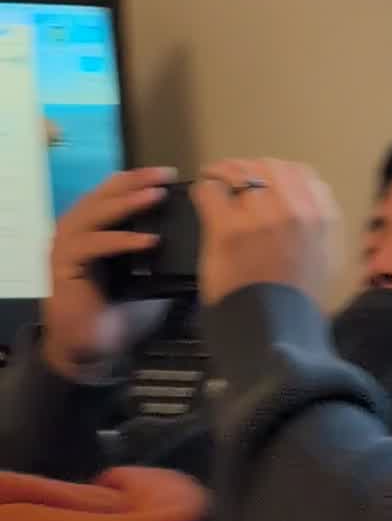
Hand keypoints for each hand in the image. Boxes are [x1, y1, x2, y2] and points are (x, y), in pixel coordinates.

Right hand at [40, 168, 174, 381]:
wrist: (89, 346)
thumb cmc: (117, 311)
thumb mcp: (144, 276)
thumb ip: (157, 254)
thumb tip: (197, 238)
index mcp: (93, 226)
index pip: (113, 191)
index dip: (139, 179)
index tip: (169, 175)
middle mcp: (77, 229)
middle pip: (104, 193)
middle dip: (136, 181)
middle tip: (165, 176)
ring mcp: (67, 244)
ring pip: (96, 212)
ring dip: (128, 202)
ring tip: (156, 195)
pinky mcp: (64, 263)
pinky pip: (94, 244)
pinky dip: (122, 240)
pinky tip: (149, 240)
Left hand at [196, 157, 343, 314]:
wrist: (276, 331)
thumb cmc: (300, 305)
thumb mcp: (328, 264)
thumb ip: (321, 231)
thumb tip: (309, 210)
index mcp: (323, 218)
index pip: (302, 173)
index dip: (280, 175)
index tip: (267, 183)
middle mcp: (295, 210)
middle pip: (269, 166)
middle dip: (251, 169)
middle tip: (236, 178)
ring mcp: (260, 217)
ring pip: (238, 171)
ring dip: (224, 173)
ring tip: (216, 179)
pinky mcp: (227, 228)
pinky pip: (210, 189)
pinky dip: (205, 190)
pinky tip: (204, 198)